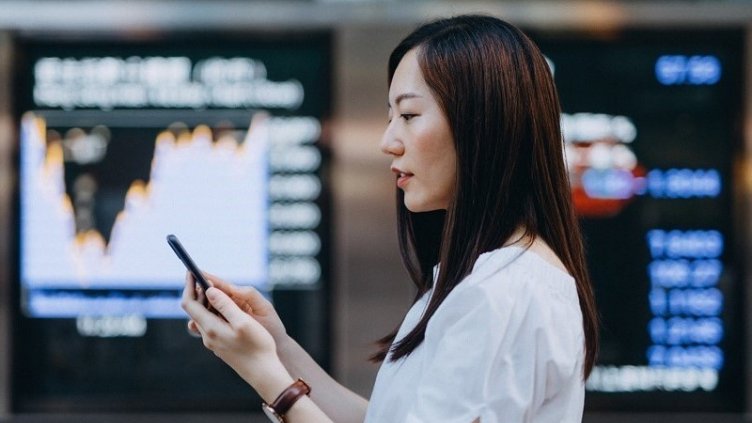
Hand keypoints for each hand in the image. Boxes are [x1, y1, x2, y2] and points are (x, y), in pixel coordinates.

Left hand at [181, 276, 290, 392]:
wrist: (263, 372)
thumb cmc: (258, 346)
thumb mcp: (243, 322)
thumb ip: (225, 305)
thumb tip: (208, 290)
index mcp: (210, 328)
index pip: (189, 304)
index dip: (189, 286)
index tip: (192, 271)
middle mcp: (207, 336)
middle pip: (194, 310)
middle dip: (197, 291)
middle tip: (203, 275)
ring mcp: (213, 342)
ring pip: (202, 317)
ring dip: (206, 301)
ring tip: (216, 289)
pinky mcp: (220, 346)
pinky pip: (211, 325)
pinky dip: (213, 312)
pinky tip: (224, 308)